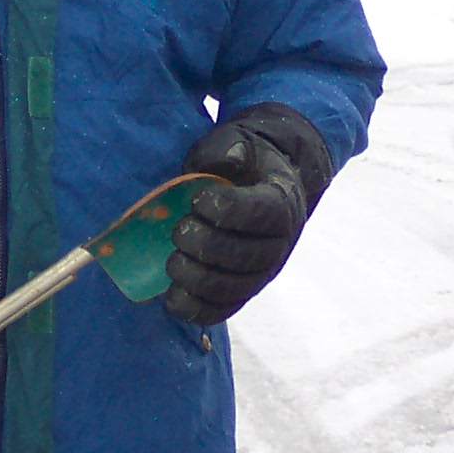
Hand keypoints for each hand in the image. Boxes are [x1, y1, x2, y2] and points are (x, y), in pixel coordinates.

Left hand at [165, 103, 333, 325]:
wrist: (260, 181)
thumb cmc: (243, 160)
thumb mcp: (239, 142)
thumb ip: (230, 150)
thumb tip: (223, 165)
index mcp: (281, 201)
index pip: (260, 213)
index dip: (226, 210)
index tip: (197, 200)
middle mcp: (279, 243)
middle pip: (243, 256)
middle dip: (203, 245)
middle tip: (178, 230)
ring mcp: (262, 272)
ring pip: (233, 288)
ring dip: (196, 279)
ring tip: (172, 261)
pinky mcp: (243, 291)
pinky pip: (223, 310)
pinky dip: (196, 309)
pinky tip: (171, 297)